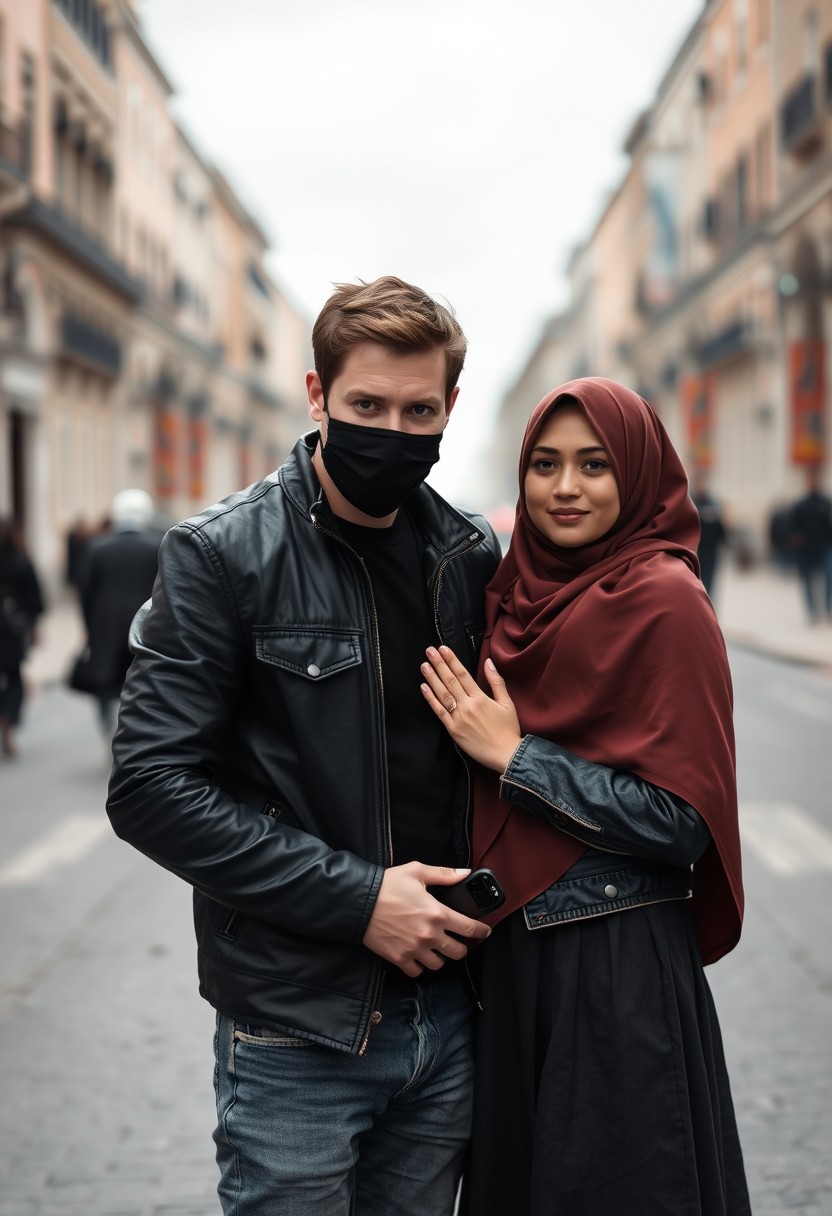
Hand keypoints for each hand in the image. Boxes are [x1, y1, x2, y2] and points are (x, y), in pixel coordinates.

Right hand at [362, 862, 490, 976]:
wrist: (359, 902)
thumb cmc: (387, 885)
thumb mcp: (417, 872)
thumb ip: (444, 874)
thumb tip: (464, 873)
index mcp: (437, 913)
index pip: (469, 928)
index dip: (481, 931)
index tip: (484, 932)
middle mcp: (429, 935)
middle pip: (458, 952)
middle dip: (461, 947)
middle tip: (457, 941)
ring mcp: (414, 949)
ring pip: (439, 965)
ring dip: (440, 957)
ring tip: (436, 948)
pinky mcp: (399, 958)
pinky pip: (417, 972)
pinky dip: (419, 967)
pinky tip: (418, 956)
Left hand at [421, 646, 521, 772]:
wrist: (505, 754)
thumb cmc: (508, 729)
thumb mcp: (507, 703)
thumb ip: (496, 681)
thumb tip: (488, 662)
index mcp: (480, 698)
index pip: (462, 674)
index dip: (452, 660)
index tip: (443, 649)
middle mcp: (467, 706)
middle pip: (450, 681)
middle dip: (439, 664)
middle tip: (429, 651)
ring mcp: (458, 718)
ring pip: (442, 694)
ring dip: (432, 679)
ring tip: (424, 666)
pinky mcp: (453, 730)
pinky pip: (439, 712)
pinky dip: (431, 699)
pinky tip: (424, 688)